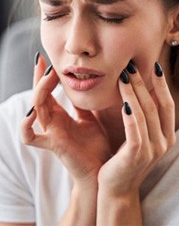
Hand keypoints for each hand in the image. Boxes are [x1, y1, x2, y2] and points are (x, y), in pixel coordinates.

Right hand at [21, 54, 110, 181]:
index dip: (45, 76)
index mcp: (60, 116)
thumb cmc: (95, 146)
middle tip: (44, 61)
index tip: (47, 59)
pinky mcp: (53, 144)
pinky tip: (32, 112)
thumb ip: (82, 105)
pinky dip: (26, 126)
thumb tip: (85, 85)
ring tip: (48, 76)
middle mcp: (52, 123)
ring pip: (36, 108)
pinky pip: (30, 137)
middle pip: (39, 96)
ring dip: (40, 91)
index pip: (47, 91)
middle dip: (40, 78)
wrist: (101, 170)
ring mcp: (50, 133)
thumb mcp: (90, 118)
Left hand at [98, 61, 175, 195]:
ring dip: (133, 92)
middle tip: (132, 65)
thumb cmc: (125, 159)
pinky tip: (123, 101)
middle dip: (143, 83)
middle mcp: (163, 142)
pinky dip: (130, 114)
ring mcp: (152, 149)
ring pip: (144, 113)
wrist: (117, 189)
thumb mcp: (140, 137)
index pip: (167, 105)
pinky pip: (135, 129)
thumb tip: (136, 92)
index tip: (155, 66)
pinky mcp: (136, 155)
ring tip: (124, 76)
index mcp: (166, 136)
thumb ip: (143, 119)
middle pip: (155, 105)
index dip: (162, 85)